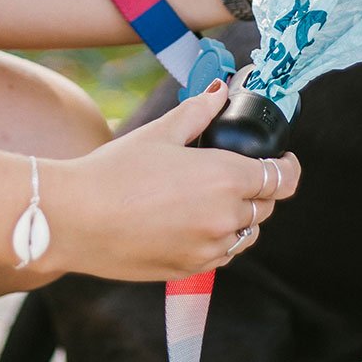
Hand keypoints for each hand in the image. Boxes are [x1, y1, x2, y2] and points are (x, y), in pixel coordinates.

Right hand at [40, 80, 299, 279]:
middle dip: (259, 190)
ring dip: (241, 218)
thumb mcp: (160, 133)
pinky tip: (192, 223)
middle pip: (267, 207)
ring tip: (211, 200)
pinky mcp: (189, 269)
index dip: (288, 167)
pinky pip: (222, 256)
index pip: (282, 178)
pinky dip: (218, 240)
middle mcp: (225, 217)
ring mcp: (209, 249)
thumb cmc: (113, 171)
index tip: (283, 160)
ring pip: (246, 235)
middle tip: (235, 174)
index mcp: (226, 178)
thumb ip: (198, 112)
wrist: (73, 219)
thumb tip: (220, 91)